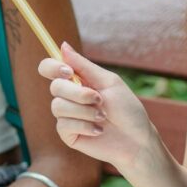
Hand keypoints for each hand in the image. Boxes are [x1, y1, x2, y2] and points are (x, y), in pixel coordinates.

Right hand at [37, 42, 154, 167]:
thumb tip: (62, 45)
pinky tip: (98, 131)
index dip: (53, 67)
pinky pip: (63, 125)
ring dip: (84, 111)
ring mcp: (67, 116)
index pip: (50, 68)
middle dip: (78, 94)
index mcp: (77, 80)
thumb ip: (83, 65)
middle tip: (99, 99)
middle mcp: (69, 97)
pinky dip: (84, 125)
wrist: (136, 140)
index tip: (68, 73)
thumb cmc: (127, 109)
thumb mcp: (108, 82)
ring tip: (102, 117)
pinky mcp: (67, 133)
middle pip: (55, 87)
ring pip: (58, 106)